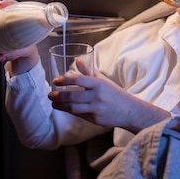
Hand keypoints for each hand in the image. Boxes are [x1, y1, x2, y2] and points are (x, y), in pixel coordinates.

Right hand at [0, 0, 39, 70]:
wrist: (23, 50)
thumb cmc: (24, 48)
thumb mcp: (18, 51)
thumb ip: (10, 55)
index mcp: (21, 17)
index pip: (14, 5)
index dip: (6, 3)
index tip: (0, 4)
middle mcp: (12, 14)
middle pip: (0, 6)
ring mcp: (4, 16)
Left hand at [49, 57, 169, 133]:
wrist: (129, 111)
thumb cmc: (114, 93)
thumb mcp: (103, 80)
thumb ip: (89, 71)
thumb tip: (77, 59)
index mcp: (99, 83)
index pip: (79, 80)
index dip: (65, 80)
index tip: (55, 81)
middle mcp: (97, 96)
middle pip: (73, 96)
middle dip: (58, 95)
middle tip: (50, 94)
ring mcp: (95, 108)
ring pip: (73, 107)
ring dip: (60, 105)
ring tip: (53, 102)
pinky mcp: (94, 119)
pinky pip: (78, 114)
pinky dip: (68, 111)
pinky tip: (63, 108)